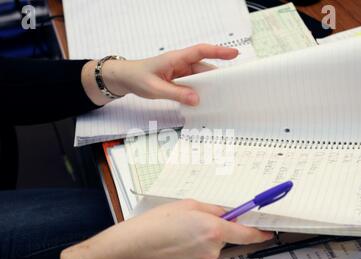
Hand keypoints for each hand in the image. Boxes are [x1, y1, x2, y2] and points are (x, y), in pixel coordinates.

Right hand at [61, 200, 272, 258]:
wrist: (138, 244)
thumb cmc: (159, 222)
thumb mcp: (189, 205)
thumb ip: (213, 209)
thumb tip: (227, 213)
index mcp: (213, 228)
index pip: (244, 233)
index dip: (257, 233)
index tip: (265, 232)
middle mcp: (212, 247)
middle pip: (223, 239)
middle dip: (213, 231)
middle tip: (192, 225)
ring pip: (210, 250)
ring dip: (201, 243)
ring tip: (180, 236)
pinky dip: (193, 254)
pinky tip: (178, 248)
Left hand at [82, 44, 238, 105]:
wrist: (124, 78)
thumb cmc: (137, 77)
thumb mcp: (156, 88)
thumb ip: (176, 93)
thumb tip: (196, 99)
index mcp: (175, 59)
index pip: (200, 51)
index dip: (218, 51)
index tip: (234, 53)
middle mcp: (180, 63)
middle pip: (203, 66)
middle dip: (216, 75)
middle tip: (229, 85)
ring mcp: (179, 71)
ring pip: (198, 76)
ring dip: (206, 85)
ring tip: (217, 95)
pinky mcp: (177, 79)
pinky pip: (191, 83)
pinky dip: (197, 90)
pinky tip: (201, 98)